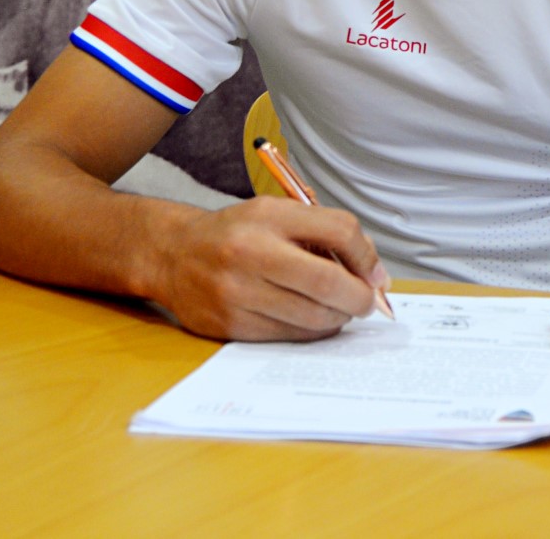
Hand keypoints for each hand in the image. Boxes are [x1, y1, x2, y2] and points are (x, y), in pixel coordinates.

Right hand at [146, 195, 387, 342]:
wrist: (174, 256)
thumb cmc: (235, 234)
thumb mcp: (275, 214)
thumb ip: (324, 232)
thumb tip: (373, 271)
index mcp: (268, 217)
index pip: (339, 231)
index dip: (367, 256)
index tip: (375, 273)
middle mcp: (251, 253)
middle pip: (329, 282)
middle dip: (360, 298)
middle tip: (368, 302)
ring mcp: (238, 293)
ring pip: (313, 317)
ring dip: (338, 318)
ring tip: (340, 310)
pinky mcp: (231, 326)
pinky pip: (289, 336)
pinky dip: (311, 331)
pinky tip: (312, 319)